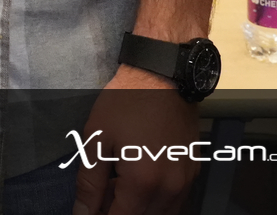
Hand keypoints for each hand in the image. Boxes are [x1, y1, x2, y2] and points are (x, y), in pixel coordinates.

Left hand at [71, 66, 200, 214]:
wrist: (163, 75)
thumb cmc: (125, 103)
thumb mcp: (97, 140)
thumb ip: (90, 183)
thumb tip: (83, 214)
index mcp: (144, 184)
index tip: (88, 213)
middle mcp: (171, 190)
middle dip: (119, 213)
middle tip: (100, 199)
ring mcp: (186, 182)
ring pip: (163, 214)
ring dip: (139, 209)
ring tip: (115, 190)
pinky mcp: (194, 171)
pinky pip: (175, 200)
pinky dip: (155, 201)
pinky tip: (135, 183)